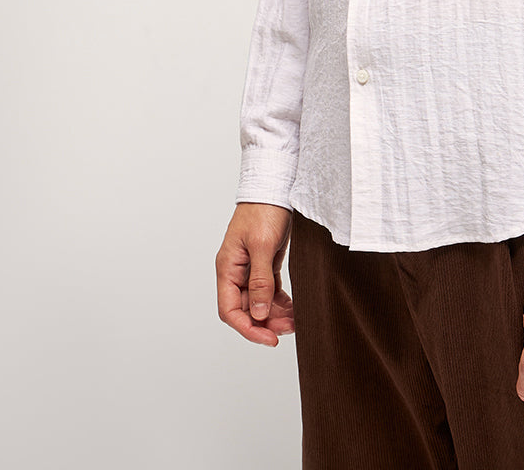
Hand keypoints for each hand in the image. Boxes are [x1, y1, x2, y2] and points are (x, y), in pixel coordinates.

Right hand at [216, 203, 294, 346]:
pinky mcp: (265, 262)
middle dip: (266, 323)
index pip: (230, 310)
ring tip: (296, 321)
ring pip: (259, 302)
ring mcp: (250, 267)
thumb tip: (258, 314)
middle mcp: (236, 271)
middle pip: (245, 309)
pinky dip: (280, 302)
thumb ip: (260, 281)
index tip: (270, 339)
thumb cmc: (264, 209)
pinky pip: (269, 290)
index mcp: (228, 267)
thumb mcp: (263, 245)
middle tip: (289, 329)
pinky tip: (293, 308)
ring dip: (275, 315)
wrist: (276, 185)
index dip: (248, 328)